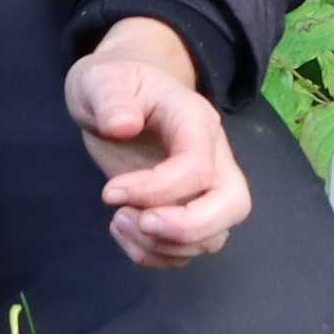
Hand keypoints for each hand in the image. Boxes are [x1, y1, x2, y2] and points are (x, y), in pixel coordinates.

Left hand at [65, 16, 251, 270]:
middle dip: (186, 229)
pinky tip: (123, 230)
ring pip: (213, 236)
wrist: (117, 93)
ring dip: (164, 244)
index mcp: (196, 121)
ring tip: (118, 221)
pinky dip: (155, 253)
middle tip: (138, 222)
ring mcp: (205, 187)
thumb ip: (111, 99)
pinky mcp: (186, 210)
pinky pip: (188, 249)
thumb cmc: (113, 85)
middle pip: (233, 205)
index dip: (156, 190)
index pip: (199, 168)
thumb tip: (122, 126)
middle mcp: (213, 156)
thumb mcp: (101, 81)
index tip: (109, 193)